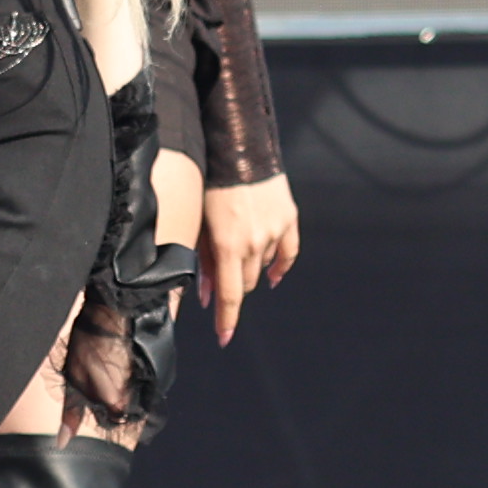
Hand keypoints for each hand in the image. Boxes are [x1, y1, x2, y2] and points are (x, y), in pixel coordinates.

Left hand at [199, 169, 299, 340]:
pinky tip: (272, 276)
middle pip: (247, 282)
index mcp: (228, 245)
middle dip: (234, 287)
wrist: (238, 150)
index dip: (226, 319)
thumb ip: (203, 261)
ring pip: (264, 268)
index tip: (224, 338)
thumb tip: (204, 294)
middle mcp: (255, 242)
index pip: (230, 295)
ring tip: (237, 255)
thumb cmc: (209, 186)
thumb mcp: (199, 225)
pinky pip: (288, 254)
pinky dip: (279, 267)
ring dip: (250, 270)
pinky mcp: (289, 219)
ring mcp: (275, 232)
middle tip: (222, 282)